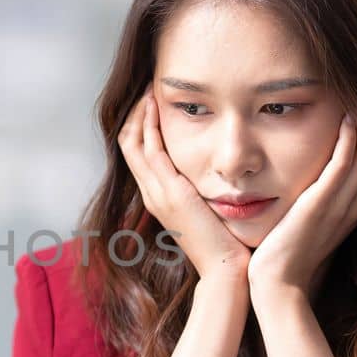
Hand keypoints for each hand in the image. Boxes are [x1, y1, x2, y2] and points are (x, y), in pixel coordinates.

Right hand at [117, 91, 251, 280]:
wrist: (227, 269)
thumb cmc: (227, 242)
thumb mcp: (209, 210)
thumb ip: (203, 190)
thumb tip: (213, 173)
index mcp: (159, 196)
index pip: (138, 152)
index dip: (142, 124)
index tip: (154, 101)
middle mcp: (152, 193)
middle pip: (129, 143)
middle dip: (137, 113)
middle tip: (148, 88)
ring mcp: (157, 193)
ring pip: (134, 143)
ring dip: (140, 113)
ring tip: (150, 89)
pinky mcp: (170, 193)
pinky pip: (150, 150)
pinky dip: (150, 126)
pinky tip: (157, 106)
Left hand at [248, 114, 356, 299]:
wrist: (277, 284)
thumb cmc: (284, 254)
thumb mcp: (306, 220)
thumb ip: (313, 199)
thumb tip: (306, 180)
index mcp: (353, 207)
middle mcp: (355, 203)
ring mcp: (342, 205)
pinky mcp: (323, 204)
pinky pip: (343, 164)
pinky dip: (349, 139)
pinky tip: (347, 117)